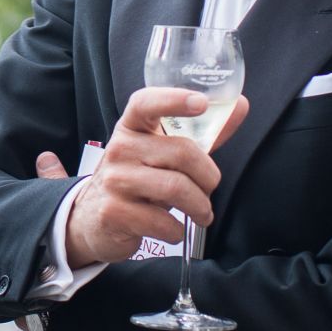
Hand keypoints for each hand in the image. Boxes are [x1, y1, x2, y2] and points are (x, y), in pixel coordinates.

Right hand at [51, 87, 248, 269]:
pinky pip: (162, 222)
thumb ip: (201, 133)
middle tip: (210, 190)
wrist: (92, 218)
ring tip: (201, 213)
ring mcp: (114, 180)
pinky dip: (177, 231)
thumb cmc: (138, 180)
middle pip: (182, 152)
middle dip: (209, 177)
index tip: (201, 103)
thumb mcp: (161, 153)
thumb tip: (239, 105)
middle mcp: (120, 148)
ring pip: (176, 188)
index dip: (174, 99)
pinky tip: (172, 229)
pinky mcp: (114, 212)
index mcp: (132, 128)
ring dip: (199, 207)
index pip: (147, 103)